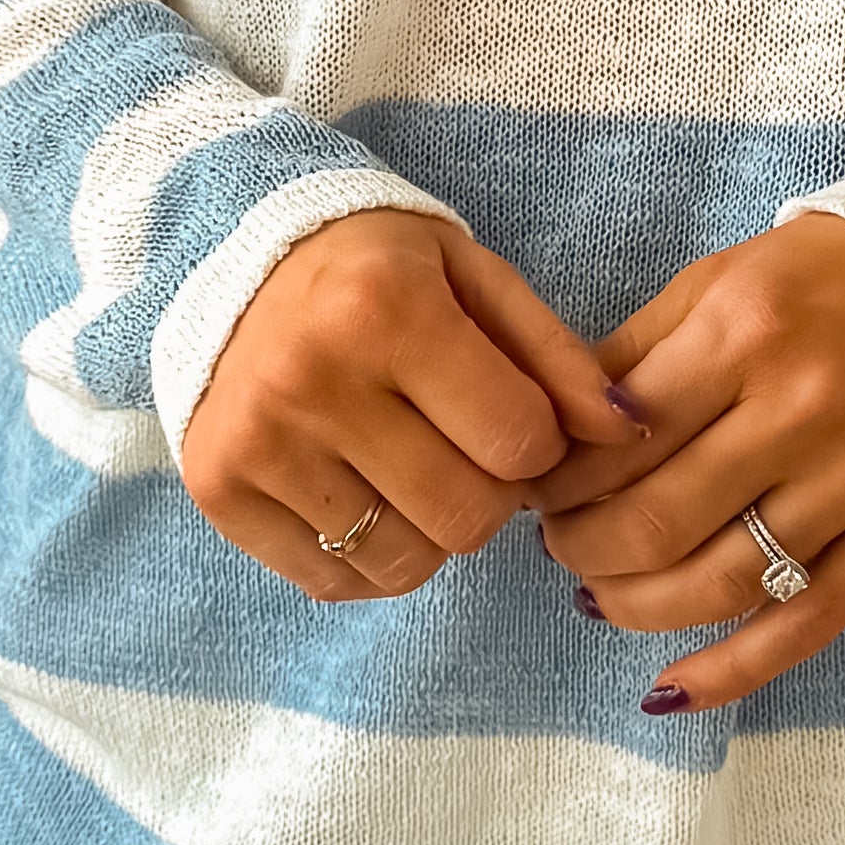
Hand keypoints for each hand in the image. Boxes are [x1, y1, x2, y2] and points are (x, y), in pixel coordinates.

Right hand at [179, 210, 633, 602]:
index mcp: (386, 310)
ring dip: (431, 532)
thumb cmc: (377, 271)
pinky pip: (332, 583)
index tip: (514, 414)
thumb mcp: (474, 277)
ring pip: (404, 563)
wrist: (236, 261)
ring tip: (410, 468)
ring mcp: (258, 443)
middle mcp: (312, 379)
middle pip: (467, 517)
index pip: (520, 441)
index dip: (540, 441)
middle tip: (462, 447)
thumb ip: (555, 355)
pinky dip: (366, 558)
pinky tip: (361, 493)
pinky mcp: (218, 491)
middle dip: (490, 494)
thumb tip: (626, 432)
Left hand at [534, 218, 844, 710]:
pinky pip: (805, 624)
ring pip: (721, 582)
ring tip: (600, 594)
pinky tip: (669, 687)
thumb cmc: (819, 287)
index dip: (560, 481)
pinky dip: (731, 670)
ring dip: (636, 606)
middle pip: (659, 520)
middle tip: (561, 544)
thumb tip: (552, 440)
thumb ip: (631, 358)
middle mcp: (804, 408)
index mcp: (746, 331)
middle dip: (584, 547)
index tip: (538, 492)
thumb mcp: (716, 284)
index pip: (620, 438)